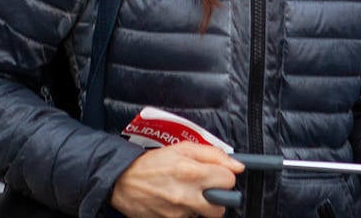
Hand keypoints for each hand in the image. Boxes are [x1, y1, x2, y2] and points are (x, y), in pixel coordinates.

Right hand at [109, 142, 242, 217]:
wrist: (122, 182)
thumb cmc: (153, 163)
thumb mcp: (181, 148)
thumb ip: (212, 154)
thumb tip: (237, 165)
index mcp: (191, 172)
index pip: (228, 181)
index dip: (225, 177)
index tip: (218, 175)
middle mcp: (186, 195)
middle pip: (221, 207)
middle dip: (217, 199)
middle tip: (206, 190)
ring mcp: (178, 213)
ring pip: (204, 215)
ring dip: (199, 206)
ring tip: (184, 193)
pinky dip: (186, 212)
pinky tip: (175, 202)